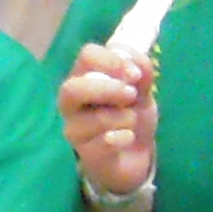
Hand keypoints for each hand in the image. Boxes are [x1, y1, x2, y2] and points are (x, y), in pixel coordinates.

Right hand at [59, 43, 157, 198]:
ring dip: (125, 117)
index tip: (135, 74)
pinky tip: (128, 138)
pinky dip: (125, 137)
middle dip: (108, 89)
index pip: (87, 56)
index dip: (113, 61)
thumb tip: (134, 65)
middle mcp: (71, 103)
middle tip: (132, 95)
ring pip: (97, 118)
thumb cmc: (130, 114)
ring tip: (131, 121)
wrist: (134, 155)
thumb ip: (141, 71)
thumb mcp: (141, 89)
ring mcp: (75, 130)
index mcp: (83, 78)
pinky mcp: (87, 154)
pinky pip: (107, 142)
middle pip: (73, 89)